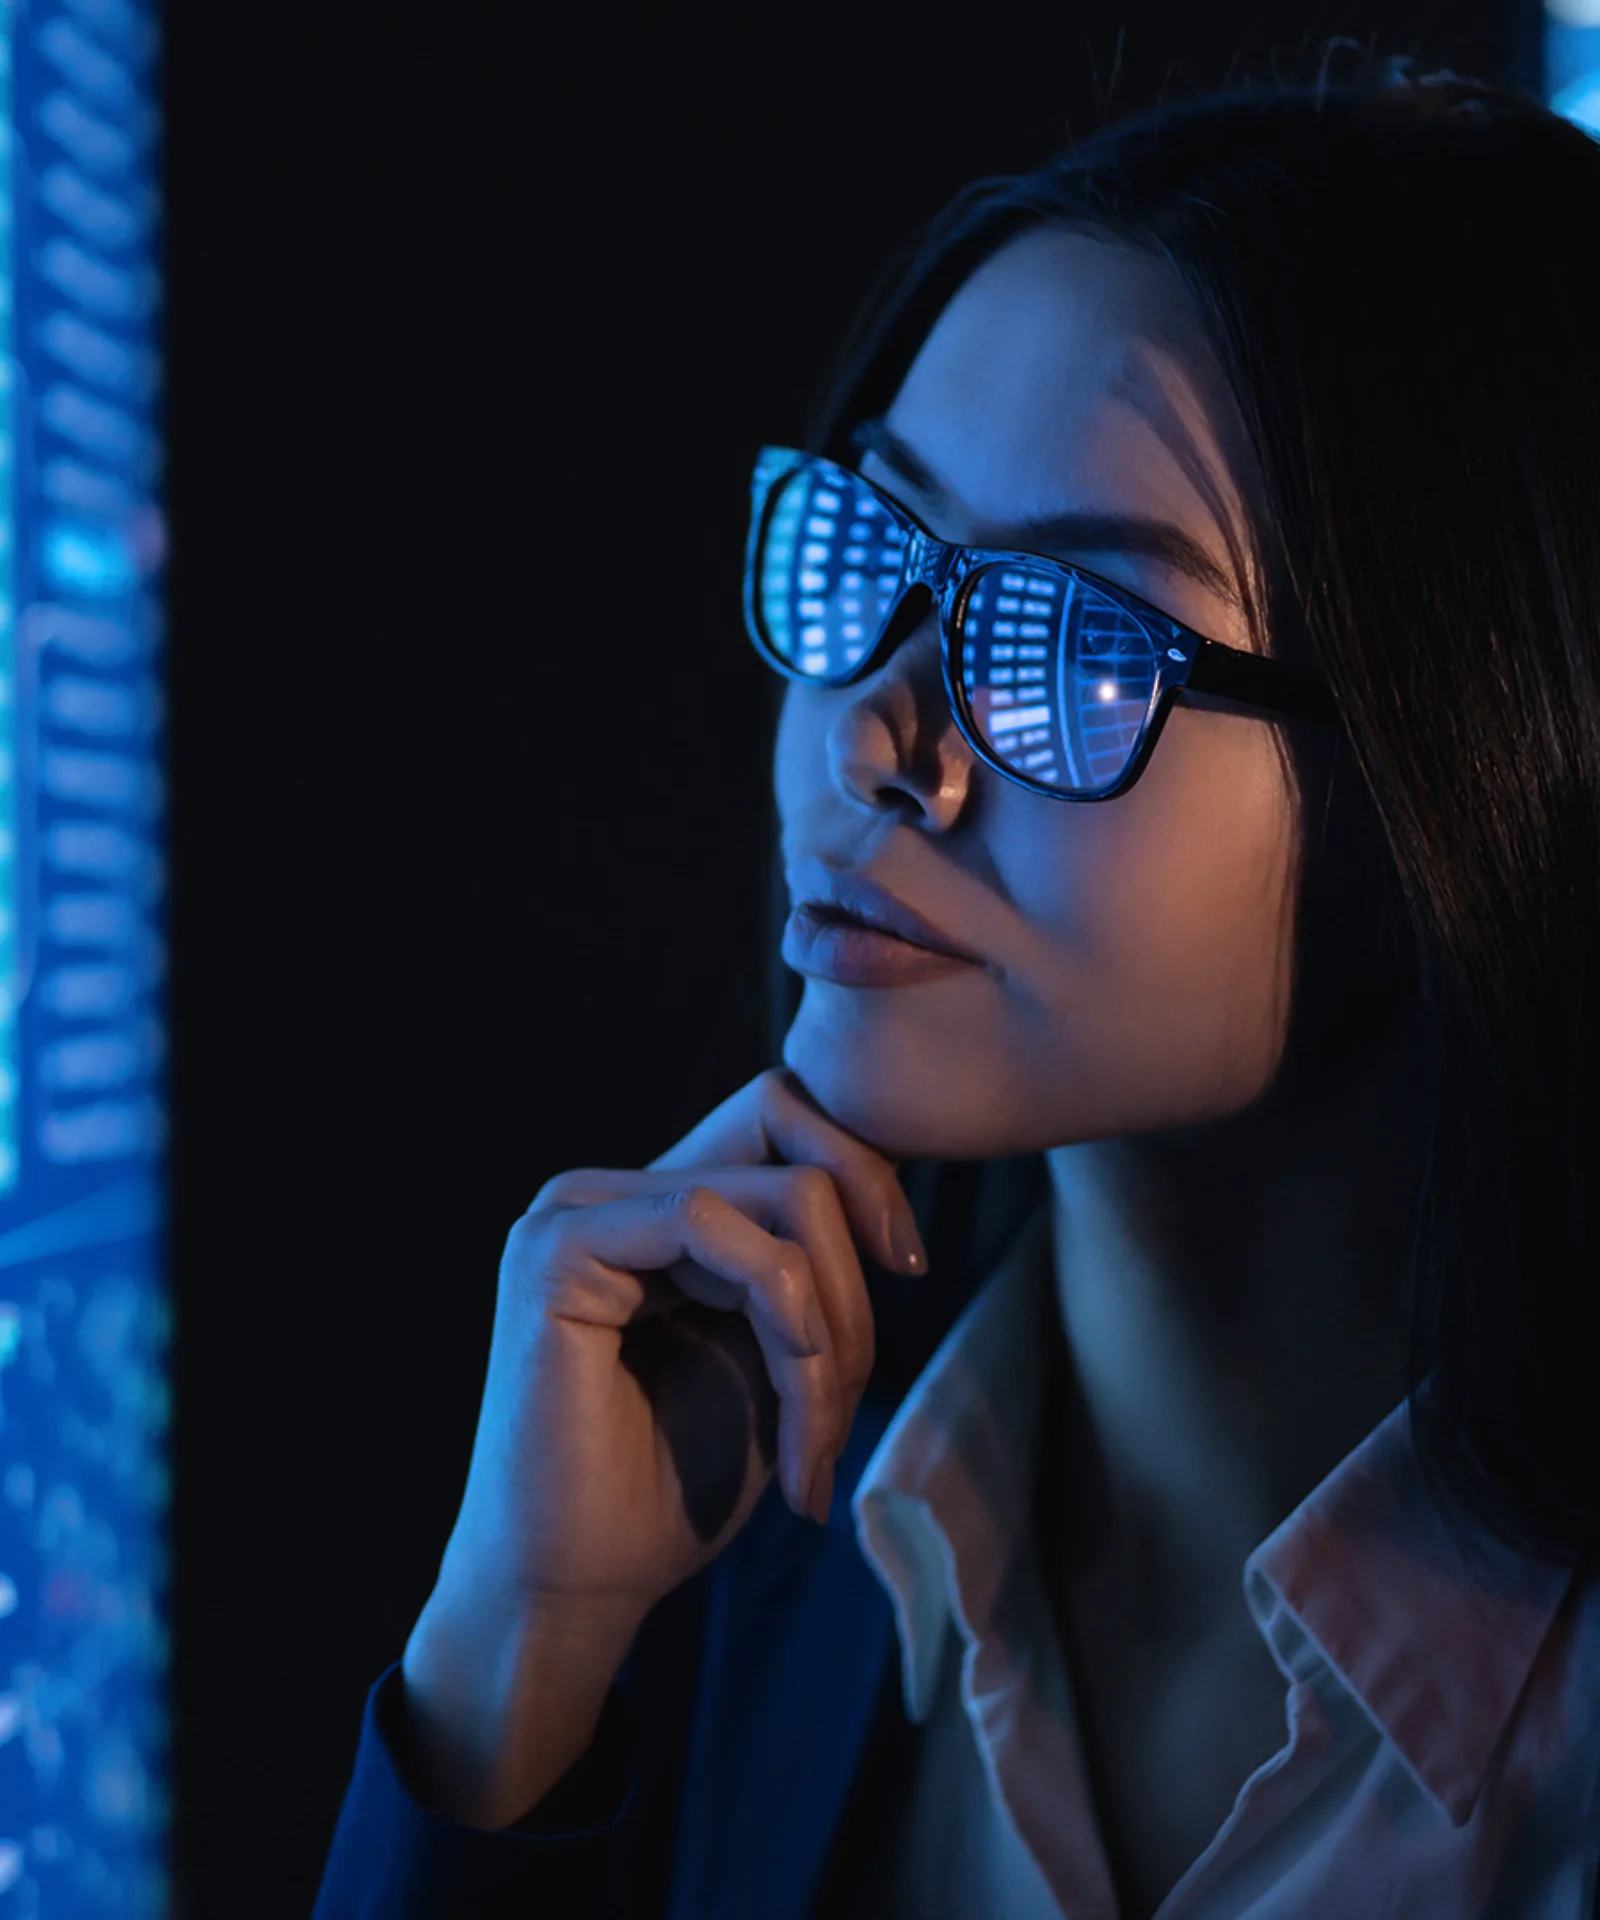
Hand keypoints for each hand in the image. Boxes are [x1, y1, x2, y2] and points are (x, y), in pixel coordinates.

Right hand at [401, 1069, 925, 1825]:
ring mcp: (579, 1210)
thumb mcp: (774, 1357)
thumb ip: (811, 1271)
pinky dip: (784, 1314)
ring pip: (780, 1198)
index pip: (786, 1125)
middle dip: (856, 1290)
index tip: (912, 1268)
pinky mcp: (559, 1248)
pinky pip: (709, 1222)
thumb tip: (889, 1191)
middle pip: (800, 1161)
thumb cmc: (671, 1489)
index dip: (868, 1178)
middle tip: (841, 1410)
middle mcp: (614, 1192)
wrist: (577, 1590)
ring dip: (830, 1331)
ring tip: (811, 1446)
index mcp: (656, 1210)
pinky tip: (792, 1402)